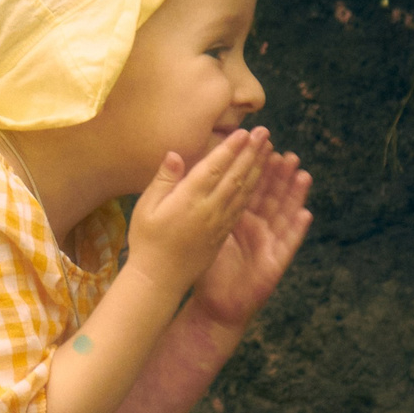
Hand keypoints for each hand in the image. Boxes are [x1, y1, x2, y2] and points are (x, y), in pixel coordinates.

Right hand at [127, 126, 270, 295]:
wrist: (159, 280)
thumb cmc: (146, 242)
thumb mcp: (145, 208)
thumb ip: (163, 180)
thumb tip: (175, 154)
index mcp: (189, 200)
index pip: (214, 168)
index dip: (231, 149)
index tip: (244, 132)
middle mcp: (209, 209)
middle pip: (235, 176)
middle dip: (251, 152)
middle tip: (264, 132)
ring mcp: (219, 223)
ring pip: (243, 191)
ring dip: (257, 169)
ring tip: (268, 150)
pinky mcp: (223, 234)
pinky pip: (242, 208)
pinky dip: (253, 190)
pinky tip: (259, 179)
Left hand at [188, 143, 311, 330]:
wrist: (213, 307)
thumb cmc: (206, 271)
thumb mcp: (200, 233)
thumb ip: (199, 207)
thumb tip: (189, 177)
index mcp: (237, 218)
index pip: (248, 187)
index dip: (256, 167)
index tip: (261, 145)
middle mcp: (256, 228)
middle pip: (271, 197)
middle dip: (280, 176)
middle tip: (287, 153)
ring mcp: (268, 245)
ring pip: (284, 215)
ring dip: (295, 196)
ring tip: (303, 175)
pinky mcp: (274, 263)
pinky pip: (288, 245)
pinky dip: (297, 230)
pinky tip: (305, 214)